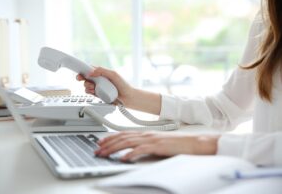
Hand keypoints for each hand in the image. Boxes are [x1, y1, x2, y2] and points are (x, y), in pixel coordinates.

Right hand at [76, 67, 134, 105]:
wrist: (128, 98)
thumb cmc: (123, 85)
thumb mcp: (113, 74)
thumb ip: (102, 71)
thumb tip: (91, 72)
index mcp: (102, 72)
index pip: (90, 69)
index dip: (83, 69)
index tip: (78, 70)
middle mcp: (99, 79)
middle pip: (86, 77)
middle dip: (82, 78)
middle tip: (80, 78)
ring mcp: (98, 87)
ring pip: (86, 85)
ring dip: (88, 86)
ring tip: (94, 87)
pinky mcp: (98, 95)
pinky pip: (89, 93)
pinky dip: (90, 92)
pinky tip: (94, 92)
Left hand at [95, 131, 218, 161]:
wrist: (194, 142)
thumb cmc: (178, 143)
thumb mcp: (158, 142)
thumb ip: (146, 144)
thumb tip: (134, 150)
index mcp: (146, 133)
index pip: (124, 133)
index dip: (110, 137)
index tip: (101, 141)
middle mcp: (146, 134)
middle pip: (122, 138)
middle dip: (107, 144)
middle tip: (97, 149)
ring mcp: (152, 140)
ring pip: (127, 142)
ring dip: (114, 148)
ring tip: (104, 153)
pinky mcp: (158, 147)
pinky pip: (141, 150)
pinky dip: (130, 154)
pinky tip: (123, 158)